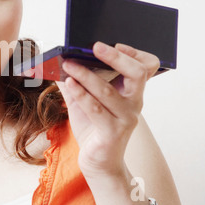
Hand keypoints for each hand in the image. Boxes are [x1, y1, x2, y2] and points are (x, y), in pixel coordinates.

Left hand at [56, 42, 159, 178]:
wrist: (98, 161)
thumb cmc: (93, 127)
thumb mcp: (84, 100)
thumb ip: (75, 80)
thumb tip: (57, 60)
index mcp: (131, 92)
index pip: (146, 66)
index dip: (134, 53)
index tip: (114, 43)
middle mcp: (134, 103)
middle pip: (136, 73)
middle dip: (115, 57)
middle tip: (95, 47)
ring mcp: (125, 118)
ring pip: (108, 91)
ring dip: (86, 75)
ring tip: (69, 64)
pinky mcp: (112, 133)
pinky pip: (96, 109)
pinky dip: (81, 94)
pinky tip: (68, 83)